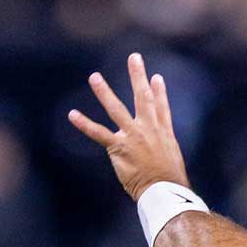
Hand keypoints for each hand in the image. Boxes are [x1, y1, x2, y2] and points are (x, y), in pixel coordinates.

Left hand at [68, 53, 190, 199]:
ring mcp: (133, 136)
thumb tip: (162, 149)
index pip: (161, 107)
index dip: (159, 91)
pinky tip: (73, 115)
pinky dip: (85, 124)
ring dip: (104, 92)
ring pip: (116, 109)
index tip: (156, 77)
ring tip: (95, 77)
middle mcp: (148, 129)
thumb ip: (165, 149)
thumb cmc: (170, 181)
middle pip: (143, 97)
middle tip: (134, 57)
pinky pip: (99, 133)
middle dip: (138, 76)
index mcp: (163, 133)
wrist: (164, 189)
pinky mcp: (119, 147)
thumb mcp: (173, 159)